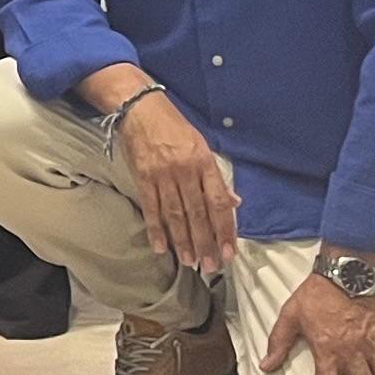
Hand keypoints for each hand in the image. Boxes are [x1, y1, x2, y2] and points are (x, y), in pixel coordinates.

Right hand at [120, 92, 239, 278]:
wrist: (140, 108)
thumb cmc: (174, 126)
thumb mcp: (202, 145)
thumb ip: (216, 177)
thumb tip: (234, 203)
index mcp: (204, 162)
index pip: (219, 202)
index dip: (225, 229)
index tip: (229, 252)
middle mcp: (185, 170)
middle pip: (198, 213)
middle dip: (205, 242)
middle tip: (210, 266)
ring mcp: (162, 175)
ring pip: (176, 215)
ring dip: (183, 241)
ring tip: (190, 261)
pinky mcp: (143, 177)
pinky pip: (151, 208)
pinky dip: (156, 229)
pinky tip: (161, 247)